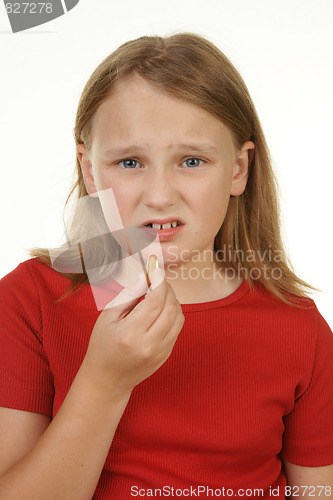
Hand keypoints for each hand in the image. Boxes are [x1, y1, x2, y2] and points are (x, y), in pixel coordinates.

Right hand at [81, 264, 184, 399]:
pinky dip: (173, 313)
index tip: (156, 267)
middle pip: (170, 308)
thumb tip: (146, 276)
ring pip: (178, 317)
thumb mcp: (107, 317)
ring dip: (173, 300)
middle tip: (158, 280)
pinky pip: (177, 328)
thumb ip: (128, 296)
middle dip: (167, 289)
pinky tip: (161, 309)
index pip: (154, 300)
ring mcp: (160, 352)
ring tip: (160, 293)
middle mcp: (148, 344)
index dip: (159, 280)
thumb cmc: (103, 345)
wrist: (107, 380)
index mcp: (130, 333)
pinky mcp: (166, 355)